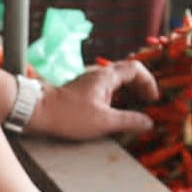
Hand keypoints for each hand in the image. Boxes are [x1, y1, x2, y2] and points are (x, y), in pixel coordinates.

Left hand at [26, 60, 158, 140]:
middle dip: (142, 86)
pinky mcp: (84, 90)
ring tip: (136, 108)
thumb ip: (128, 121)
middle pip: (128, 72)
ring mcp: (91, 81)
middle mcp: (100, 74)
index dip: (149, 82)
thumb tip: (148, 123)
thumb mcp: (103, 122)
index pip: (136, 69)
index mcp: (107, 77)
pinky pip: (108, 88)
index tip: (153, 99)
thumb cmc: (69, 115)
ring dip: (130, 91)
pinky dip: (119, 96)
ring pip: (118, 80)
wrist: (38, 112)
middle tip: (148, 103)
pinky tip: (117, 111)